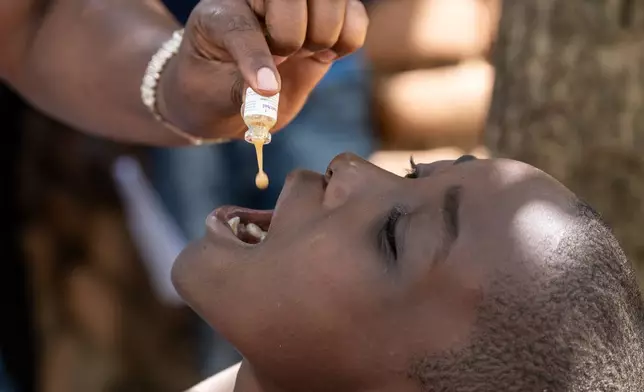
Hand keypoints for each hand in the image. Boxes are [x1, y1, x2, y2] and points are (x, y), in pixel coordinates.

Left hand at [157, 0, 368, 139]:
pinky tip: (324, 53)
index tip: (265, 88)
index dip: (256, 56)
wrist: (233, 90)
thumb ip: (241, 92)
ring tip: (303, 54)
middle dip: (294, 37)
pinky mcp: (329, 16)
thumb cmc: (218, 89)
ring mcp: (300, 4)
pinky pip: (356, 16)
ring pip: (332, 1)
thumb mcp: (216, 95)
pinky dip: (348, 40)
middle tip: (282, 58)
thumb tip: (269, 91)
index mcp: (222, 10)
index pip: (243, 25)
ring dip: (323, 37)